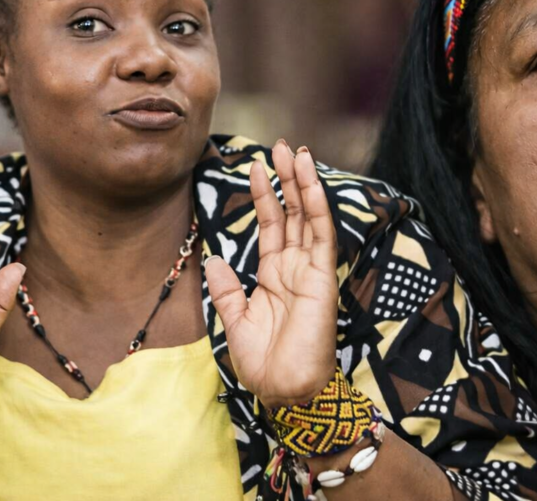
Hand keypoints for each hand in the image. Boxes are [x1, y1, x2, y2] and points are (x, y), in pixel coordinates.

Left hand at [205, 141, 338, 408]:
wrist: (285, 391)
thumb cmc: (264, 364)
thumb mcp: (235, 322)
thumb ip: (228, 290)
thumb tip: (213, 260)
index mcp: (275, 276)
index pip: (272, 226)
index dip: (265, 196)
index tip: (258, 167)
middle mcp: (295, 267)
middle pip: (293, 213)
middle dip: (286, 179)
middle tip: (281, 146)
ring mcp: (310, 269)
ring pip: (309, 216)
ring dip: (303, 182)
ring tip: (295, 151)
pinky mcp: (323, 276)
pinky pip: (321, 234)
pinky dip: (317, 205)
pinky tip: (310, 180)